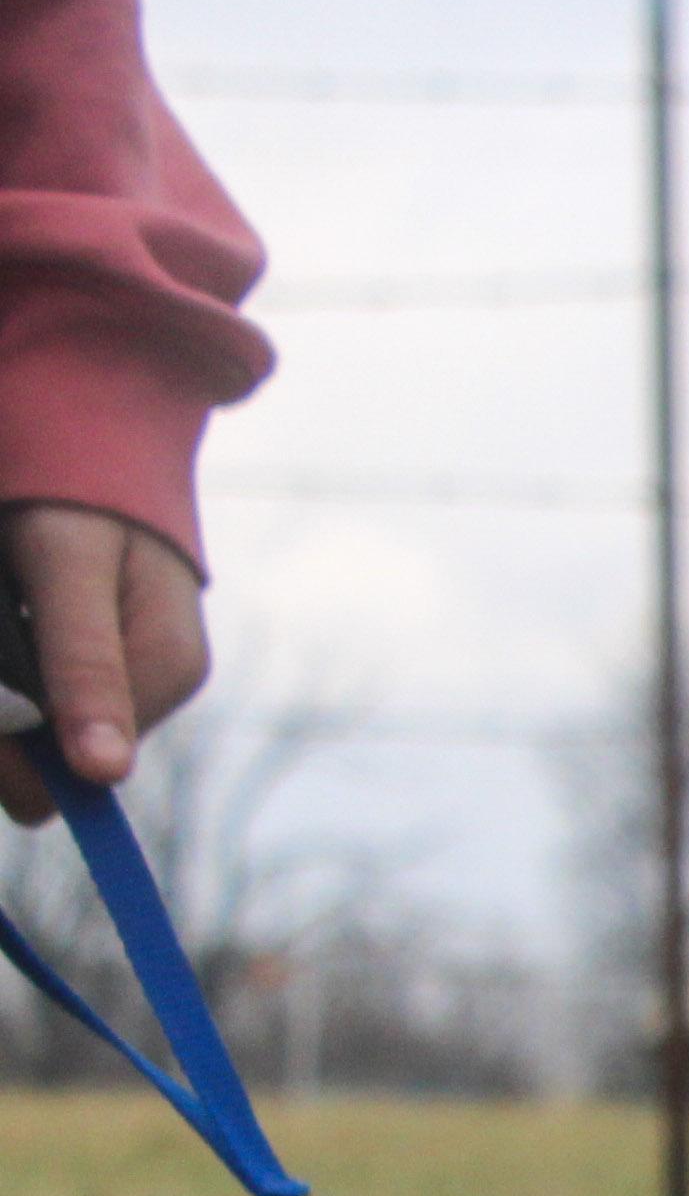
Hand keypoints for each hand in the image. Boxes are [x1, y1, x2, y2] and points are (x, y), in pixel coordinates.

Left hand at [0, 503, 211, 818]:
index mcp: (166, 669)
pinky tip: (3, 632)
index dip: (13, 749)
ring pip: (39, 725)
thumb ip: (83, 664)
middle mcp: (152, 681)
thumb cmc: (79, 488)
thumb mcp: (70, 570)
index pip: (81, 767)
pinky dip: (5, 673)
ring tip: (2, 616)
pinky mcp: (94, 649)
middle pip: (58, 752)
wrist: (89, 422)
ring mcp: (124, 667)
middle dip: (3, 717)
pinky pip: (37, 692)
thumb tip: (104, 772)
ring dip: (0, 691)